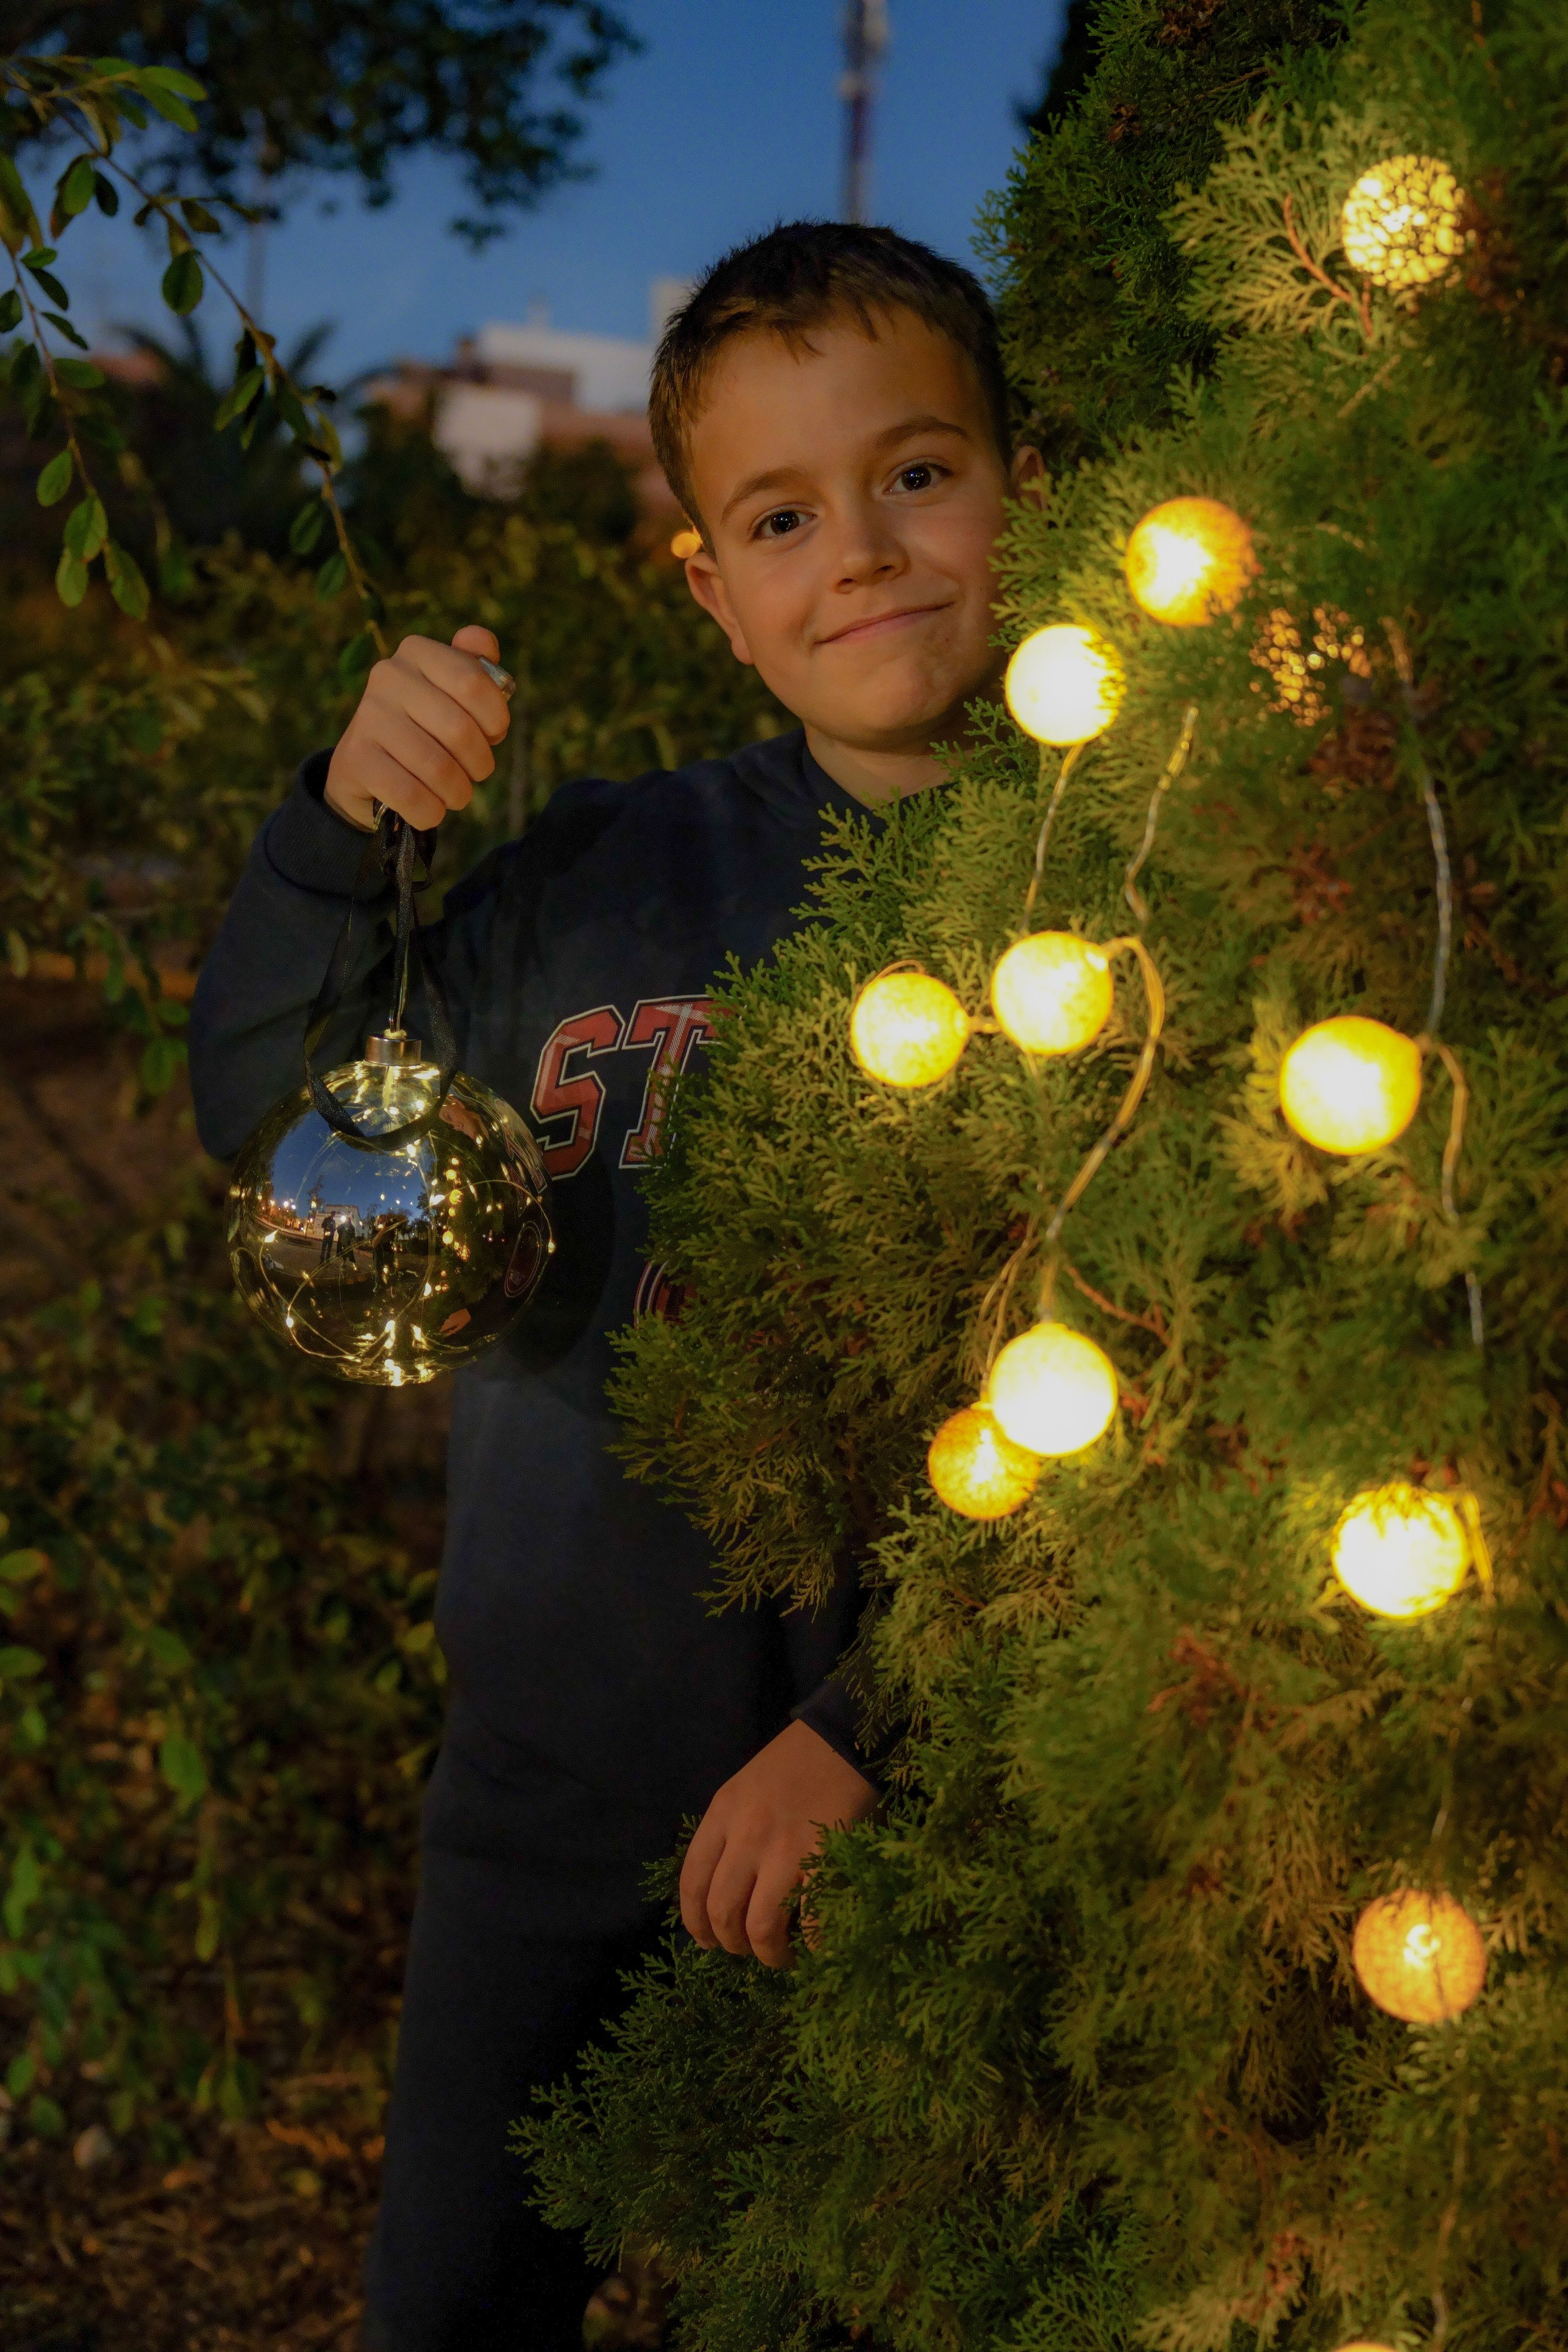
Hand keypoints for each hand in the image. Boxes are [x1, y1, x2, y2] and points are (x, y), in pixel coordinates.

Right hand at [324, 625, 511, 831]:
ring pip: (438, 768)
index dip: (496, 719)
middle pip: (460, 730)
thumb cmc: (423, 727)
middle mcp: (388, 675)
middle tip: (476, 773)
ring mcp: (368, 716)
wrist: (364, 768)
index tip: (493, 735)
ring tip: (455, 793)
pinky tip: (430, 808)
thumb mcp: (451, 694)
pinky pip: (411, 795)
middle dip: (480, 763)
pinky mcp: (356, 757)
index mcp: (417, 652)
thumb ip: (475, 668)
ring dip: (458, 792)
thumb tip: (482, 640)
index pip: (473, 682)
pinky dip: (431, 811)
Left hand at [680, 1717, 878, 1969]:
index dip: (695, 1923)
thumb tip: (726, 1895)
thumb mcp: (744, 1791)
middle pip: (722, 1911)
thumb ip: (730, 1834)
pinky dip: (813, 1946)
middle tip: (749, 1949)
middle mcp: (747, 1834)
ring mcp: (786, 1848)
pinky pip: (813, 1921)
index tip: (707, 1943)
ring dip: (769, 1954)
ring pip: (761, 1925)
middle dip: (733, 1944)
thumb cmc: (793, 1764)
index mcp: (723, 1813)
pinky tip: (817, 1949)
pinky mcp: (826, 1858)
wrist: (842, 1738)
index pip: (692, 1883)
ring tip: (783, 1956)